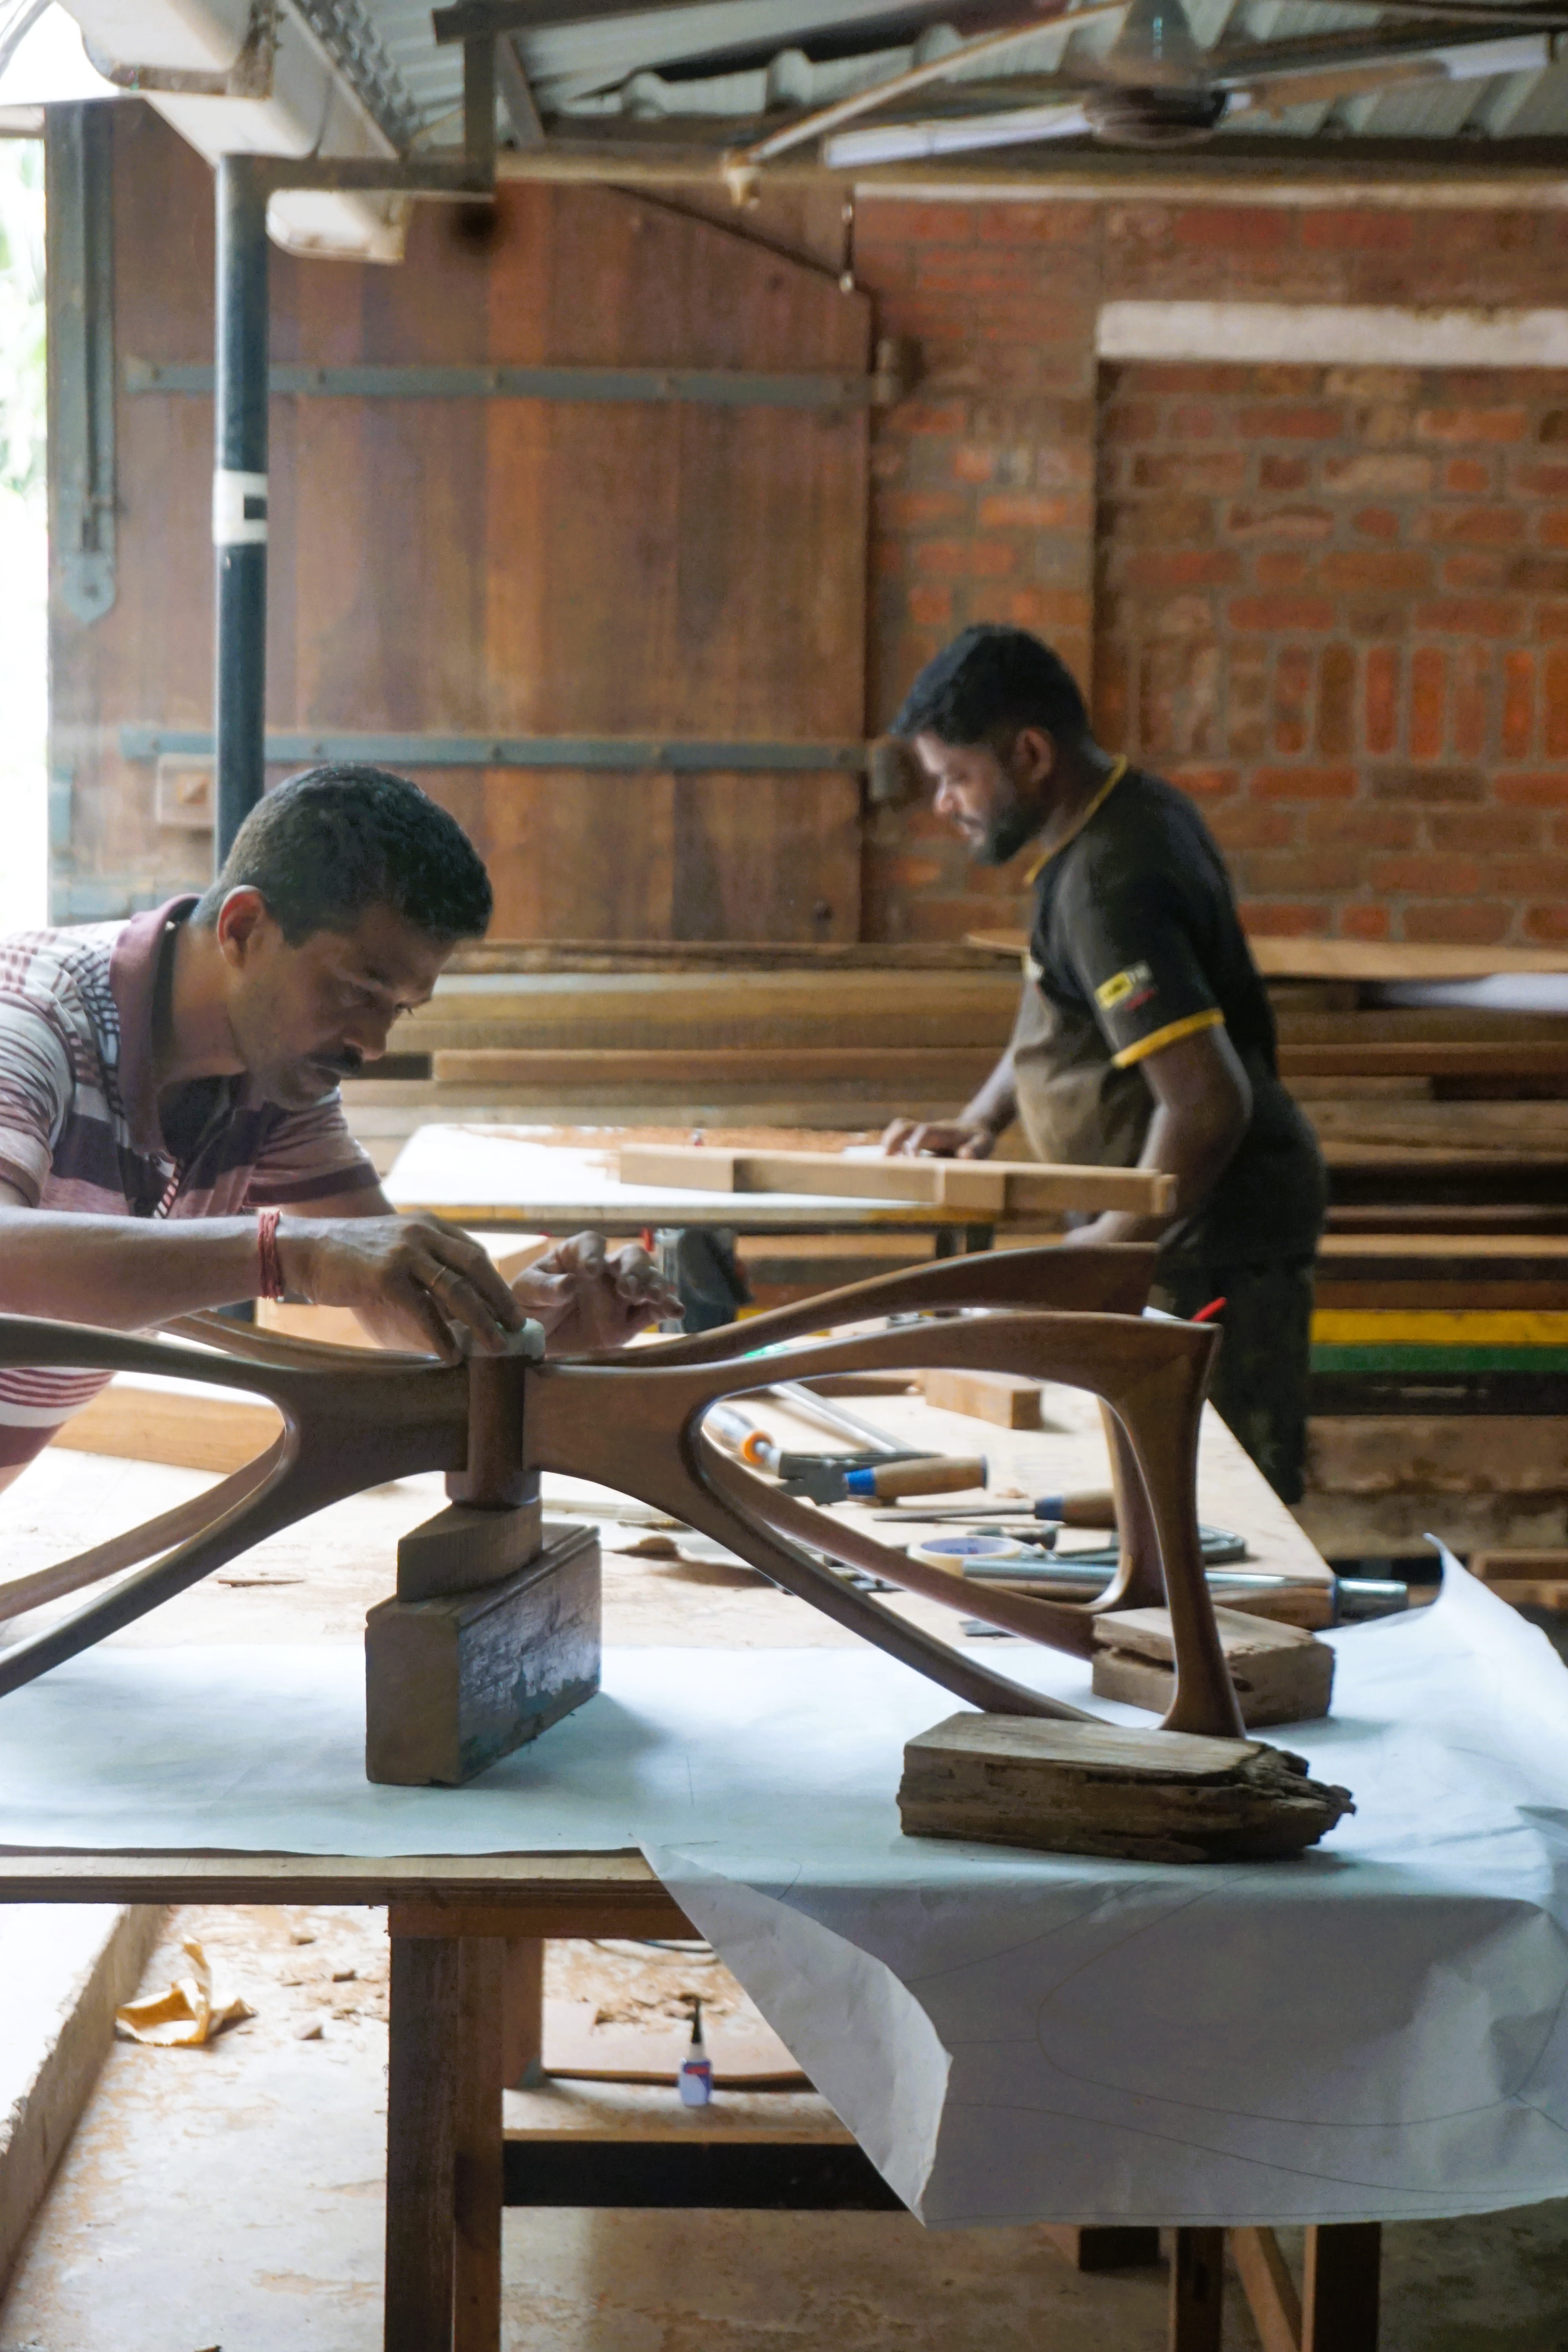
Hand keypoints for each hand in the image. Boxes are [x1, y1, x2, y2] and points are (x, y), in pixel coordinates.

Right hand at [278, 1212, 525, 1361]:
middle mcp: (422, 1233)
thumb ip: (426, 1265)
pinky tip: (451, 1356)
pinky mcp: (387, 1277)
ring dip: (481, 1321)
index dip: (496, 1281)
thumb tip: (458, 1303)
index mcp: (428, 1225)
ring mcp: (405, 1253)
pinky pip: (425, 1311)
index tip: (510, 1306)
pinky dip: (441, 1336)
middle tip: (517, 1324)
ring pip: (457, 1289)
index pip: (475, 1253)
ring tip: (496, 1345)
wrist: (304, 1249)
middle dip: (500, 1299)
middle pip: (476, 1267)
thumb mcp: (395, 1246)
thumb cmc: (350, 1255)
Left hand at [512, 1232, 679, 1353]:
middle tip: (628, 1288)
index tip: (590, 1271)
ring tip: (658, 1298)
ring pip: (647, 1280)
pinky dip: (666, 1309)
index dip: (594, 1253)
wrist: (534, 1339)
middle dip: (634, 1270)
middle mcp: (605, 1270)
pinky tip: (676, 1312)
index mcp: (576, 1255)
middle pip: (630, 1257)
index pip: (592, 1243)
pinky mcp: (629, 1321)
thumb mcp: (526, 1294)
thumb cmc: (527, 1306)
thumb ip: (545, 1287)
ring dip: (654, 1286)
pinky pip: (652, 1311)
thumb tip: (570, 1283)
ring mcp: (621, 1295)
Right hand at [878, 1118, 995, 1159]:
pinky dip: (889, 1142)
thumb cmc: (978, 1139)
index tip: (910, 1160)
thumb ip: (975, 1149)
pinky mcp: (917, 1135)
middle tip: (885, 1160)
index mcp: (944, 1132)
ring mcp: (921, 1130)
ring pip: (899, 1126)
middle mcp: (929, 1128)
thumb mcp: (983, 1144)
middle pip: (905, 1125)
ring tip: (882, 1161)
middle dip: (892, 1140)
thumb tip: (965, 1155)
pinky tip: (888, 1160)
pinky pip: (899, 1132)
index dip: (915, 1143)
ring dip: (888, 1140)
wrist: (974, 1127)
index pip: (924, 1132)